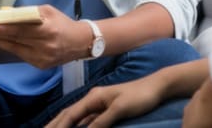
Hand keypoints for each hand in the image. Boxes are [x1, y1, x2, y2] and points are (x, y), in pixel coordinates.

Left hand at [0, 4, 90, 68]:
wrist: (80, 42)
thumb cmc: (63, 23)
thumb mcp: (48, 11)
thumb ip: (27, 12)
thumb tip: (6, 12)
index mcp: (48, 30)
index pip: (21, 30)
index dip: (4, 29)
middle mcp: (45, 47)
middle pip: (16, 41)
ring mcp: (43, 58)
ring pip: (17, 50)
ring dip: (2, 43)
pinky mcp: (42, 66)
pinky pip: (23, 56)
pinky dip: (13, 49)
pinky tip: (4, 43)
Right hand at [46, 75, 165, 127]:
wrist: (156, 87)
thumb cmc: (139, 96)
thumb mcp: (120, 109)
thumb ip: (102, 120)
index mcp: (94, 97)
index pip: (71, 114)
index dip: (58, 125)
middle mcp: (93, 99)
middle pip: (69, 114)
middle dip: (55, 124)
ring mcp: (100, 104)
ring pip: (77, 117)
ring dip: (65, 125)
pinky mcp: (107, 109)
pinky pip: (87, 120)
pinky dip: (78, 126)